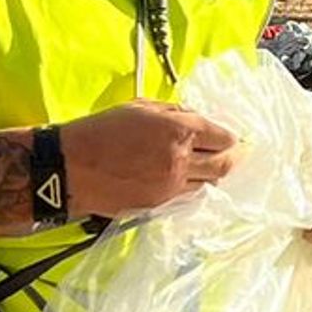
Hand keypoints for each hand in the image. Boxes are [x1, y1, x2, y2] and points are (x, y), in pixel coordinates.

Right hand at [58, 103, 238, 215]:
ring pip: (210, 183)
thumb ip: (174, 112)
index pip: (222, 136)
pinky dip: (197, 186)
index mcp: (178, 130)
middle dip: (235, 157)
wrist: (72, 167)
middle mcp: (181, 160)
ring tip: (218, 166)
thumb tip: (197, 119)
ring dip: (217, 174)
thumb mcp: (140, 107)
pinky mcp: (160, 204)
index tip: (234, 136)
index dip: (231, 136)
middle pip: (224, 163)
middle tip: (239, 153)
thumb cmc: (101, 130)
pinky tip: (195, 179)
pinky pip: (190, 195)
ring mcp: (172, 186)